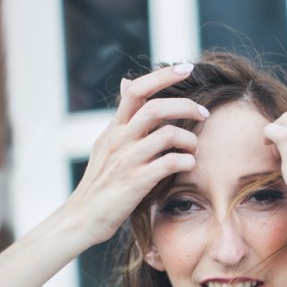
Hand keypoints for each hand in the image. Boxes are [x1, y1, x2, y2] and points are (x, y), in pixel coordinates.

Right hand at [69, 64, 207, 244]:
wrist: (82, 217)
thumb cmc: (101, 182)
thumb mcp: (106, 143)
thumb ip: (123, 117)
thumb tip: (127, 83)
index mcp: (114, 128)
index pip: (136, 90)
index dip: (163, 76)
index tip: (187, 69)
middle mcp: (118, 140)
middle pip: (155, 108)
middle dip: (186, 105)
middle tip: (204, 112)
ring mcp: (126, 160)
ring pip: (166, 135)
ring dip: (189, 139)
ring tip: (193, 148)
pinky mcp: (135, 182)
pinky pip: (169, 163)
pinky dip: (186, 161)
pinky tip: (188, 165)